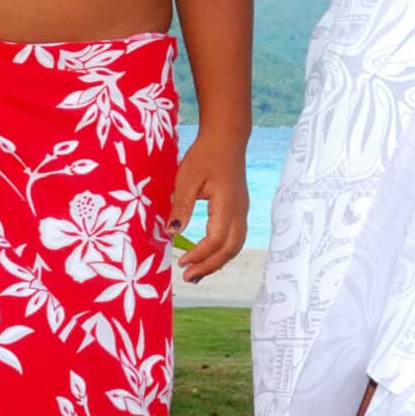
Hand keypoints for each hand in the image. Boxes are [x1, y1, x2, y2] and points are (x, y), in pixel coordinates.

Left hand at [169, 133, 248, 281]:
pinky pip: (236, 237)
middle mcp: (240, 210)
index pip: (216, 239)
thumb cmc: (205, 155)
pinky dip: (223, 251)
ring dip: (218, 261)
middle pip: (231, 248)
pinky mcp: (240, 208)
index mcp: (227, 204)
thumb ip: (181, 206)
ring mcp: (242, 209)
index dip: (199, 255)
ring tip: (197, 273)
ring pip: (236, 245)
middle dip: (210, 266)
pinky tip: (208, 256)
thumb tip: (172, 232)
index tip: (180, 263)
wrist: (226, 138)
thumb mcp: (186, 178)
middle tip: (188, 277)